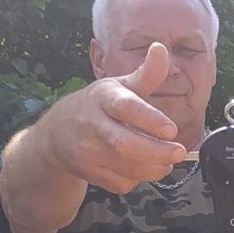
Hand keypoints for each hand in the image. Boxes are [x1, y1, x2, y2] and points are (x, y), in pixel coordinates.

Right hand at [43, 43, 187, 192]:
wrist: (56, 133)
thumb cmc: (98, 106)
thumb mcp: (120, 86)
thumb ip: (146, 74)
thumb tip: (161, 49)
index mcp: (104, 97)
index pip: (126, 107)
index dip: (149, 119)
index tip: (171, 130)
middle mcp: (93, 123)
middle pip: (125, 143)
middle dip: (156, 151)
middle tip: (177, 152)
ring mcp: (88, 150)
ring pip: (126, 167)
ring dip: (153, 168)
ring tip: (166, 161)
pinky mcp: (88, 172)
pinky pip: (120, 183)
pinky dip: (137, 180)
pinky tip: (142, 168)